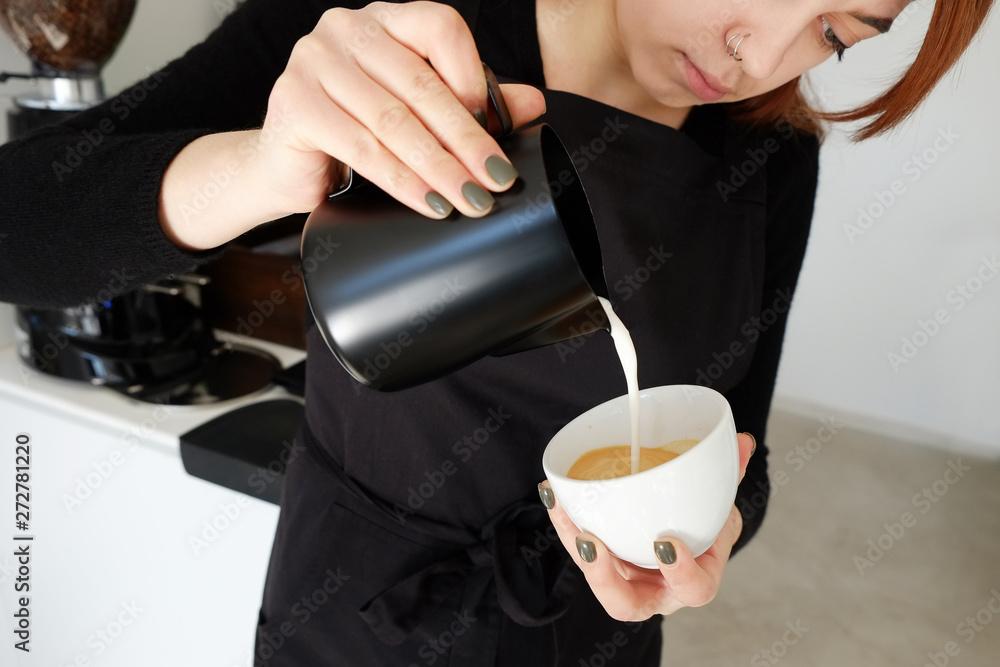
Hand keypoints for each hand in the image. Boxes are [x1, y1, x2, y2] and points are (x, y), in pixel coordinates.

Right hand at [256, 1, 545, 217]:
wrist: (287, 165)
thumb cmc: (356, 132)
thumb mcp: (419, 114)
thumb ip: (473, 103)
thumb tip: (534, 103)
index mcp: (384, 19)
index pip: (440, 26)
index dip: (472, 75)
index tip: (494, 126)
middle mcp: (346, 28)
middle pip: (420, 82)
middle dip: (466, 139)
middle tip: (496, 179)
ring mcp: (314, 60)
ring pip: (393, 120)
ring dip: (439, 166)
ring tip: (469, 198)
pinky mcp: (294, 101)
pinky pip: (361, 146)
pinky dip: (401, 180)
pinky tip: (429, 202)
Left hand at [538, 432, 755, 620]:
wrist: (680, 541)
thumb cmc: (702, 530)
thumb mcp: (720, 507)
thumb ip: (730, 477)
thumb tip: (743, 442)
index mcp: (693, 581)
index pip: (692, 589)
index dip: (681, 572)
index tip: (666, 543)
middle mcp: (654, 590)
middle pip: (624, 603)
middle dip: (604, 577)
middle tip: (592, 542)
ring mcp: (623, 579)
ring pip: (592, 574)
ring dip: (572, 539)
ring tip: (561, 505)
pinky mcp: (600, 561)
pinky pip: (578, 546)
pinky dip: (565, 518)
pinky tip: (552, 490)